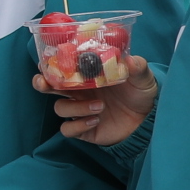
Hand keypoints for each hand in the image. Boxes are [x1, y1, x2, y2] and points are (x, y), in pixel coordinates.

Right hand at [46, 59, 160, 147]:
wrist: (147, 121)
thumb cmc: (140, 94)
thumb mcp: (143, 78)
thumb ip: (138, 67)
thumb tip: (130, 60)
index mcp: (87, 76)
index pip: (63, 68)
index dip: (50, 64)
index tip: (45, 61)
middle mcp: (79, 92)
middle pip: (50, 87)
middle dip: (42, 84)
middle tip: (45, 84)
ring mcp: (80, 111)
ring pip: (60, 108)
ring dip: (76, 107)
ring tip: (100, 106)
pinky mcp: (83, 130)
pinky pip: (68, 129)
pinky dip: (78, 125)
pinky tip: (95, 121)